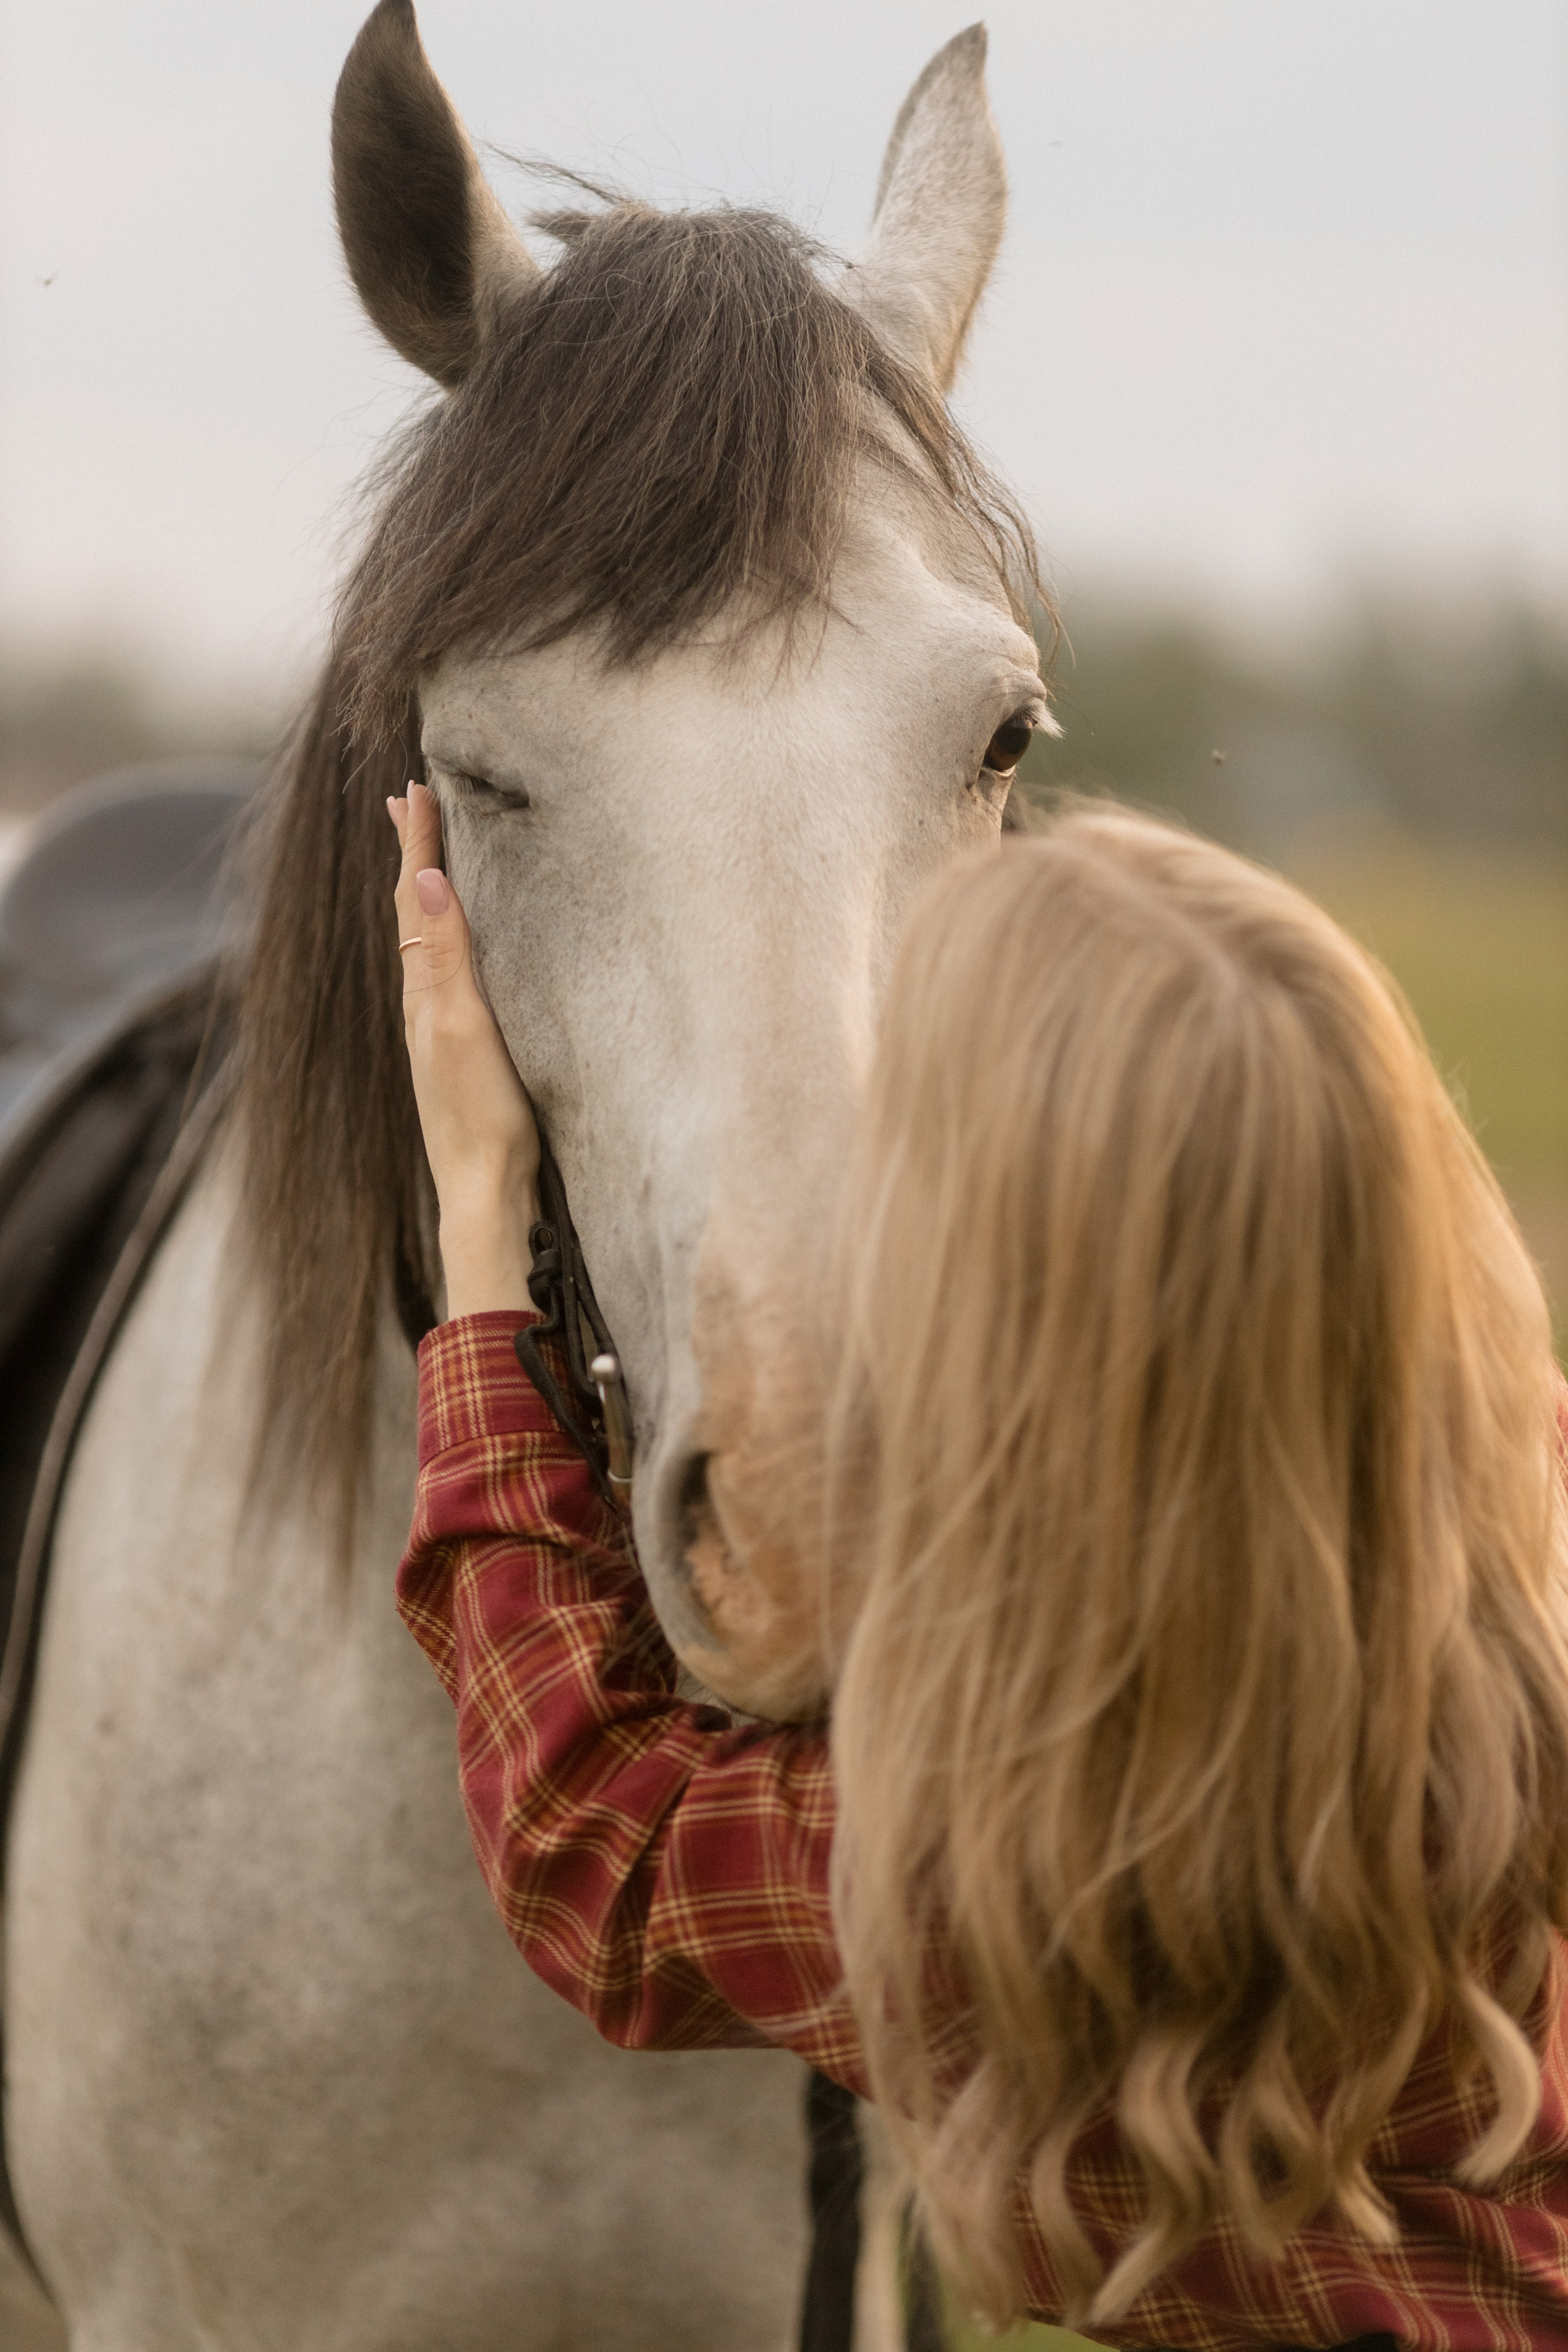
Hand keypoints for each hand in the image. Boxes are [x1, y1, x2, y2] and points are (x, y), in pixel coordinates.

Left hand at [389, 782, 540, 1318]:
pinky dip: (445, 937)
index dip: (416, 844)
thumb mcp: (465, 1027)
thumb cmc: (483, 1117)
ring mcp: (440, 1031)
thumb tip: (422, 881)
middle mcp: (424, 1005)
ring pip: (426, 942)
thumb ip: (446, 957)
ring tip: (426, 859)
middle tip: (407, 803)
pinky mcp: (462, 1053)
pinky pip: (444, 974)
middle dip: (412, 856)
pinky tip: (455, 948)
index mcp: (424, 991)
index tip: (414, 788)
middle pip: (411, 913)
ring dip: (425, 893)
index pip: (415, 900)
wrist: (485, 1195)